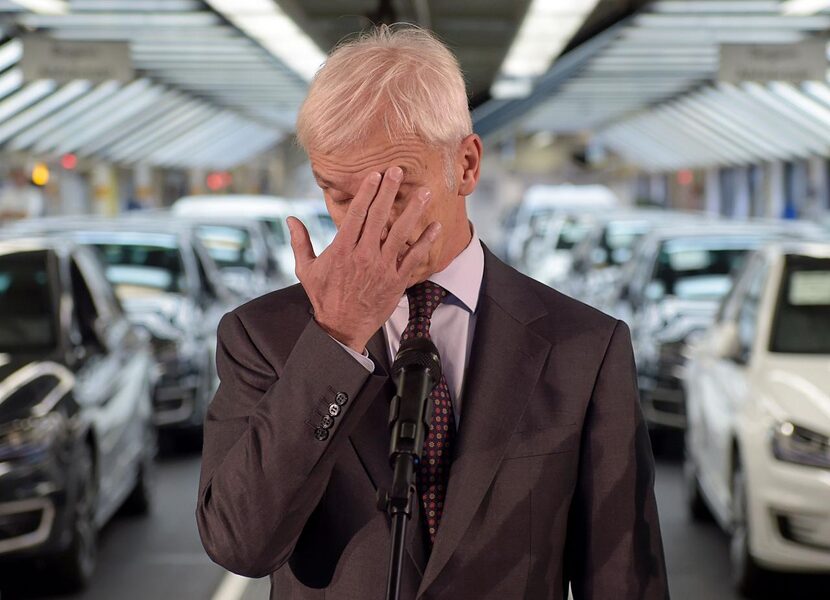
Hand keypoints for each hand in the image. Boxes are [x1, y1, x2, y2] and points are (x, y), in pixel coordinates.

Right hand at [287, 167, 440, 352]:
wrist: (342, 327)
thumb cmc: (324, 297)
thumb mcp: (305, 270)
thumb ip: (300, 242)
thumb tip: (290, 218)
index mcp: (341, 250)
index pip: (356, 214)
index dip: (367, 192)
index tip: (375, 175)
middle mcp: (363, 255)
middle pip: (378, 217)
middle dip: (389, 192)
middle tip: (399, 171)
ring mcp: (381, 268)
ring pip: (400, 234)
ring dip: (413, 211)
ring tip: (425, 193)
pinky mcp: (395, 281)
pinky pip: (413, 258)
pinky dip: (425, 242)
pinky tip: (435, 227)